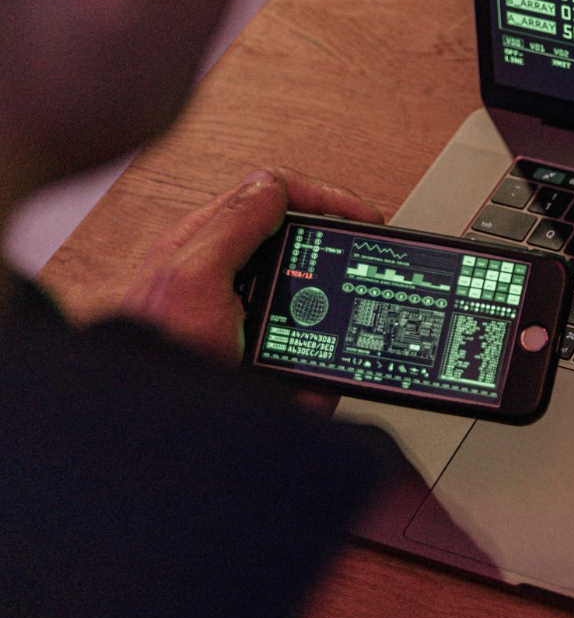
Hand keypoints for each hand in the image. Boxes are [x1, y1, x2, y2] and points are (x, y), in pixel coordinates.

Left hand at [119, 167, 383, 367]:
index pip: (268, 194)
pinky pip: (315, 337)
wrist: (171, 431)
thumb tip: (271, 185)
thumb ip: (230, 228)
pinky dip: (331, 341)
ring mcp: (252, 313)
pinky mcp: (271, 349)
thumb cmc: (160, 358)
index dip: (319, 197)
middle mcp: (228, 272)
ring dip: (335, 291)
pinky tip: (337, 342)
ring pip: (311, 286)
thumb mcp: (192, 280)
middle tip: (369, 245)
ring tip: (358, 291)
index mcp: (203, 244)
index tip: (359, 215)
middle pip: (296, 233)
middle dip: (335, 238)